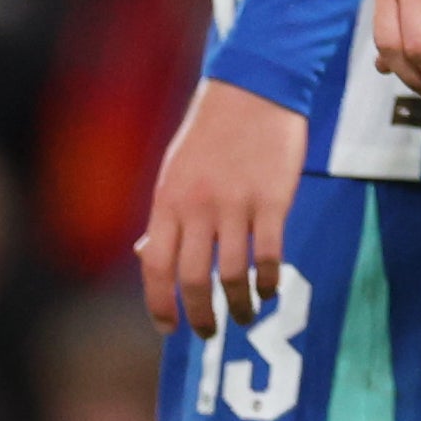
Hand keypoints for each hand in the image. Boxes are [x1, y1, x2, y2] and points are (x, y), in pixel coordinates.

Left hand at [138, 78, 307, 337]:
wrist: (253, 89)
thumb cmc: (211, 133)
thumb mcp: (175, 172)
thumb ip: (165, 216)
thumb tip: (147, 258)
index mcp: (168, 201)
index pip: (155, 267)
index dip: (159, 304)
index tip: (168, 328)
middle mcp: (198, 207)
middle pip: (194, 279)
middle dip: (200, 315)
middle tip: (209, 332)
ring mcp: (237, 204)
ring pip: (233, 273)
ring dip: (238, 304)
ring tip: (244, 315)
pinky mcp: (273, 199)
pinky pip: (269, 253)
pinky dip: (269, 279)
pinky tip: (270, 288)